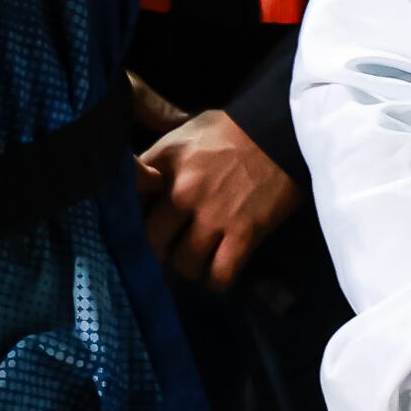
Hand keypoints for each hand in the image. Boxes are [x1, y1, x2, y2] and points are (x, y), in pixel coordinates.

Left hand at [129, 78, 299, 290]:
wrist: (281, 130)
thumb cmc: (232, 129)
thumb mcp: (186, 131)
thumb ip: (160, 159)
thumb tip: (142, 182)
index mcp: (165, 162)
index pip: (130, 200)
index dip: (131, 216)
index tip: (140, 222)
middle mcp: (182, 190)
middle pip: (152, 240)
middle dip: (159, 251)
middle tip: (170, 251)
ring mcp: (213, 214)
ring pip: (184, 263)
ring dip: (190, 268)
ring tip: (197, 263)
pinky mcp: (244, 233)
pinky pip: (220, 274)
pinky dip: (217, 280)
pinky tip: (218, 274)